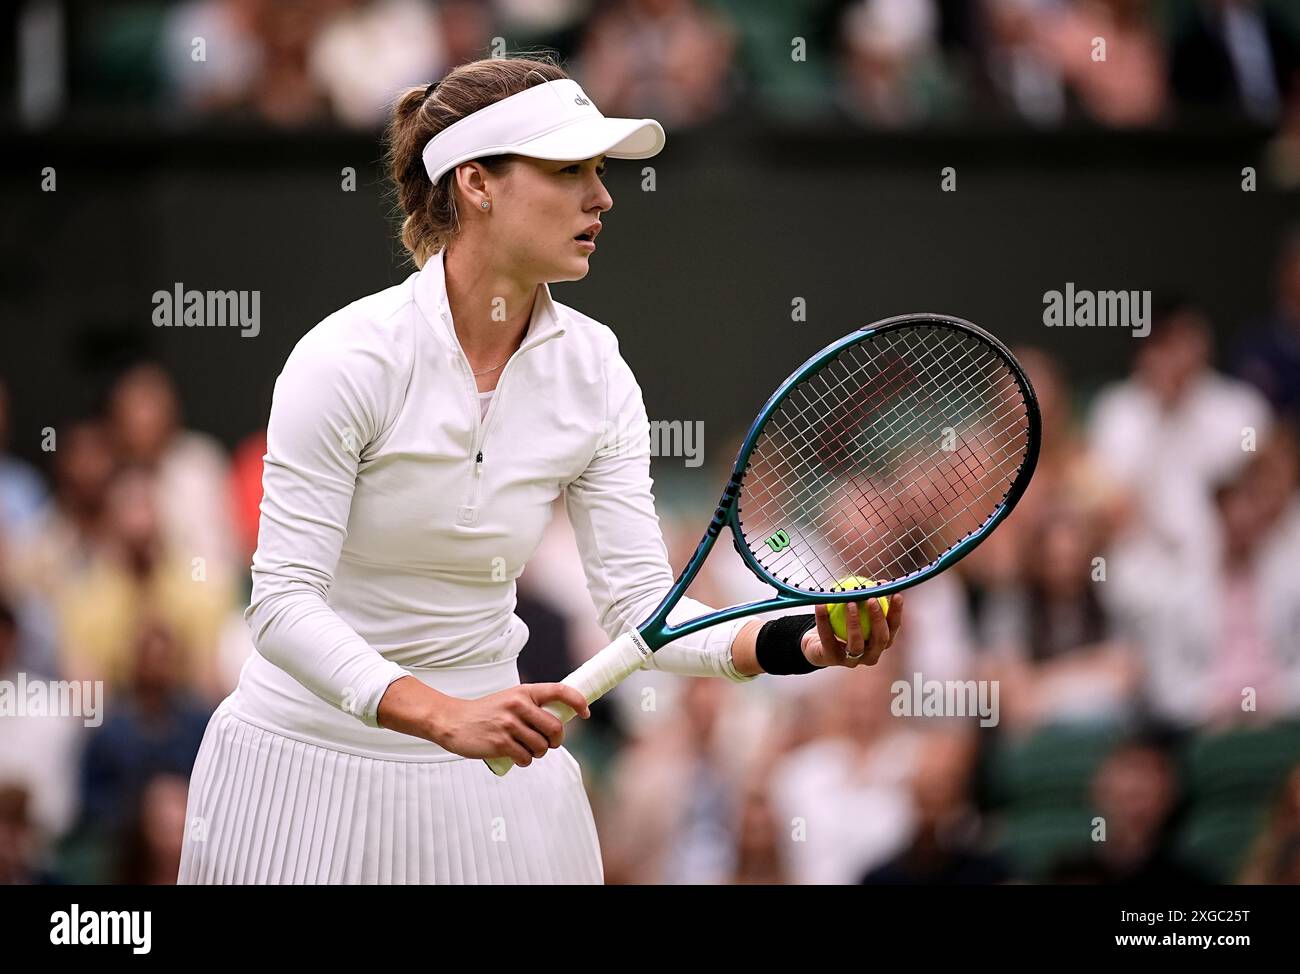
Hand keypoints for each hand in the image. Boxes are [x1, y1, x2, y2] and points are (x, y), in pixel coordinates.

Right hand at [430, 683, 591, 767]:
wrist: (453, 721)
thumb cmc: (486, 713)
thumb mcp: (510, 700)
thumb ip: (532, 706)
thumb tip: (561, 721)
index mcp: (524, 692)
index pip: (560, 691)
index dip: (578, 702)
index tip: (586, 713)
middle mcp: (518, 705)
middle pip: (555, 728)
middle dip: (555, 741)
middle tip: (547, 743)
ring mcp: (509, 724)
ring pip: (542, 747)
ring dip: (538, 753)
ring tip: (526, 749)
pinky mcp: (500, 743)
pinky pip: (527, 758)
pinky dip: (525, 761)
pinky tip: (516, 756)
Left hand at [802, 595, 903, 668]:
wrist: (816, 645)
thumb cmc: (841, 624)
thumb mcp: (856, 611)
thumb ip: (867, 598)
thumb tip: (883, 582)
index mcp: (880, 642)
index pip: (893, 628)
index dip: (897, 612)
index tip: (896, 594)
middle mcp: (870, 655)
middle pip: (880, 639)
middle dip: (878, 619)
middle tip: (872, 599)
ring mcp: (852, 660)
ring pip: (856, 644)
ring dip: (854, 622)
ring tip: (850, 603)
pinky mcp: (831, 658)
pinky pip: (828, 638)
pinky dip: (824, 621)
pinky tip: (821, 605)